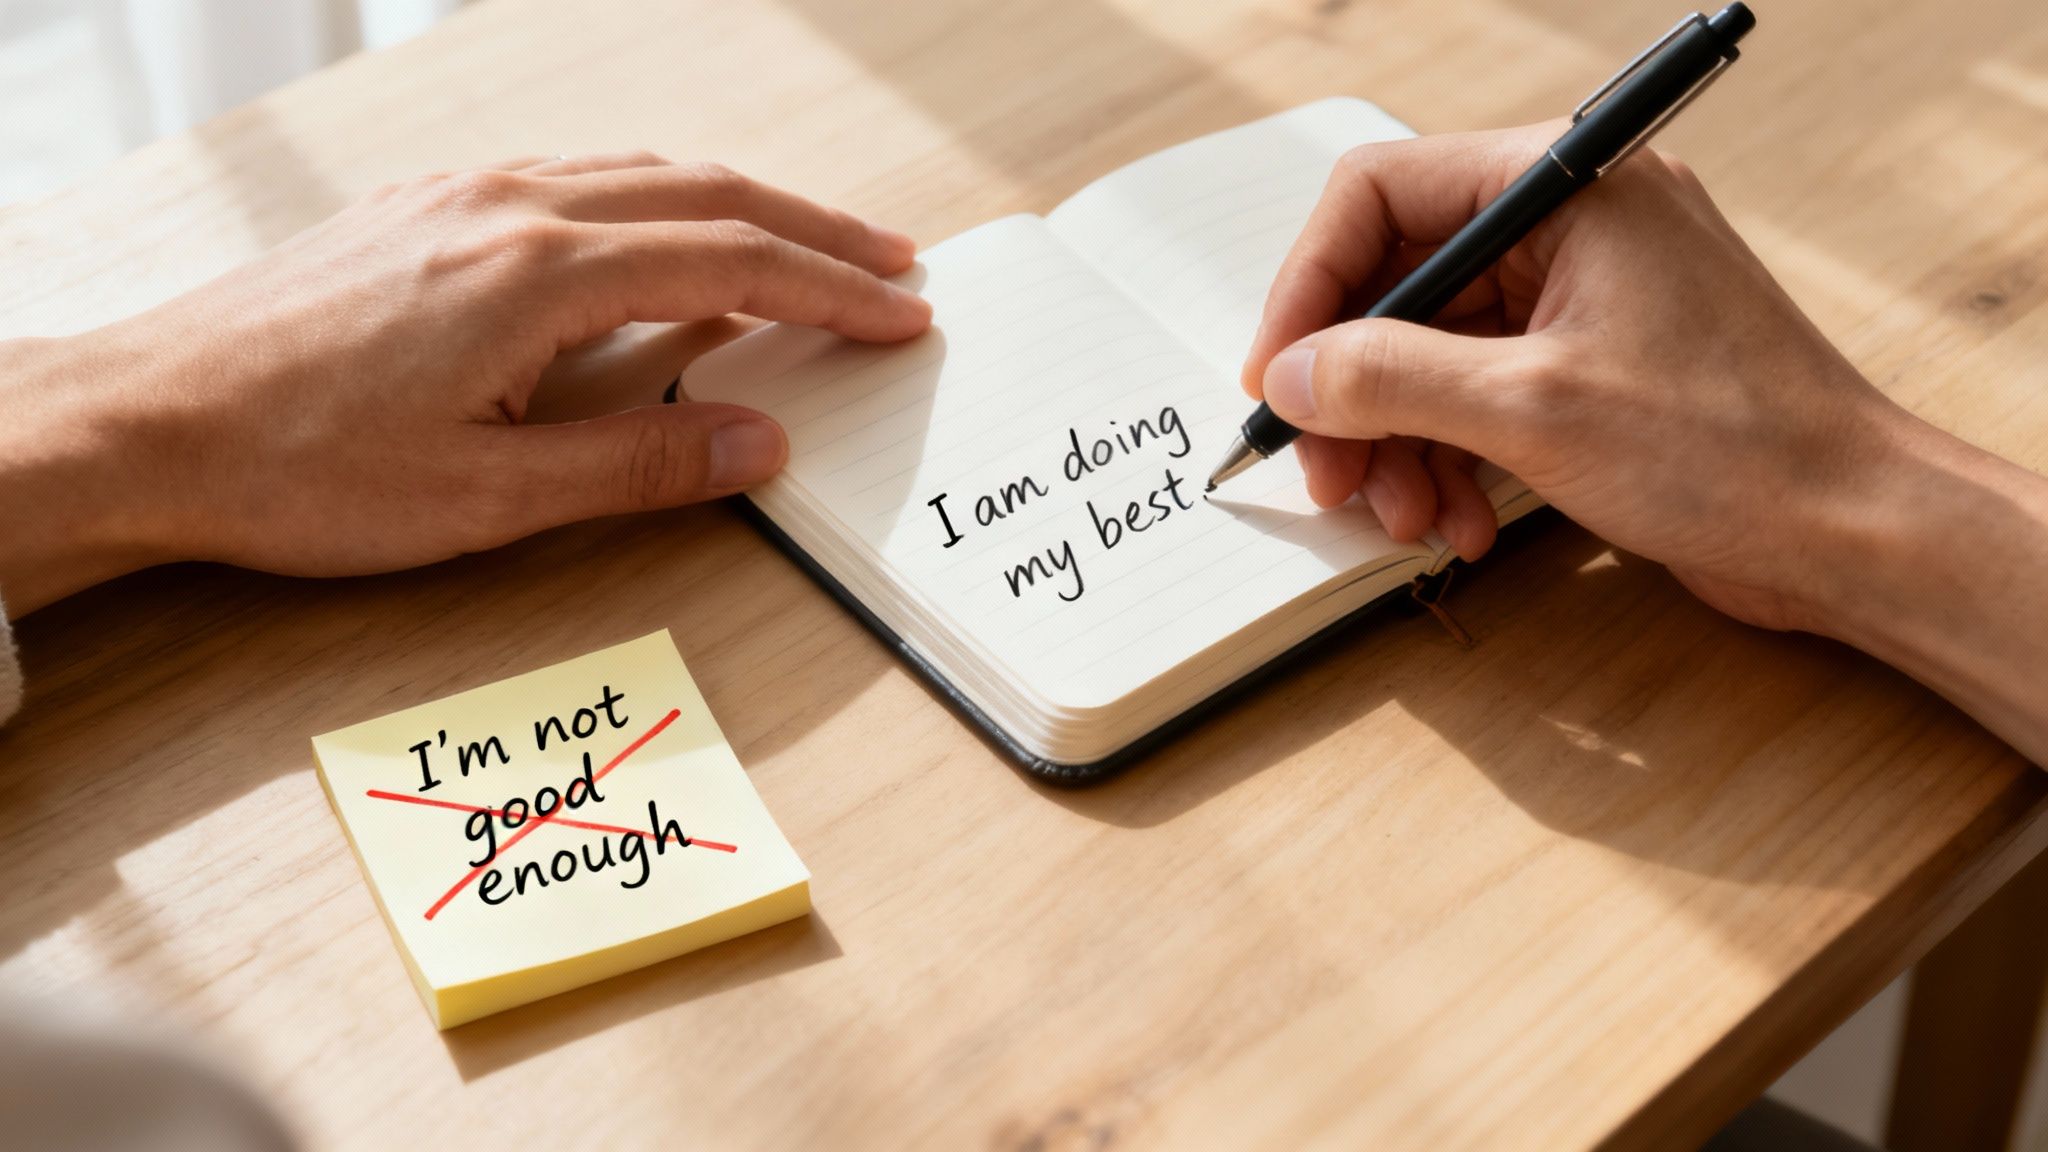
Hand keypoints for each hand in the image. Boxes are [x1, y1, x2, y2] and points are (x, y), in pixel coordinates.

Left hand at [0, 154, 929, 614]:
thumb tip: (760, 441)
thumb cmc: (299, 469)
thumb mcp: (490, 498)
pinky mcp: (423, 209)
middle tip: (896, 265)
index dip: (832, 289)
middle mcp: (508, 207)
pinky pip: (577, 179)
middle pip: (705, 193)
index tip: (904, 314)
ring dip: (741, 205)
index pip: (734, 262)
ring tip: (808, 245)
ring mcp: (460, 196)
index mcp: (539, 272)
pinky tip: (664, 240)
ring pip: (642, 173)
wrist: (145, 422)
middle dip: (815, 229)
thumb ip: (640, 461)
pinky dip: (657, 201)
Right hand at [1243, 126, 2047, 763]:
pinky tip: (1458, 526)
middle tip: (1328, 476)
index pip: (1382, 197)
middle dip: (1354, 391)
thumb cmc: (1736, 450)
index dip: (1309, 287)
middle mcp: (1571, 227)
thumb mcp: (1534, 411)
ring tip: (1404, 519)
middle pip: (1399, 285)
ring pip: (1429, 352)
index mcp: (1569, 188)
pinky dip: (1450, 461)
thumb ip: (1393, 378)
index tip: (1275, 379)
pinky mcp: (1588, 369)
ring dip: (1398, 443)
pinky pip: (1476, 396)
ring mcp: (1580, 299)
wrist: (1855, 534)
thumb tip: (1295, 372)